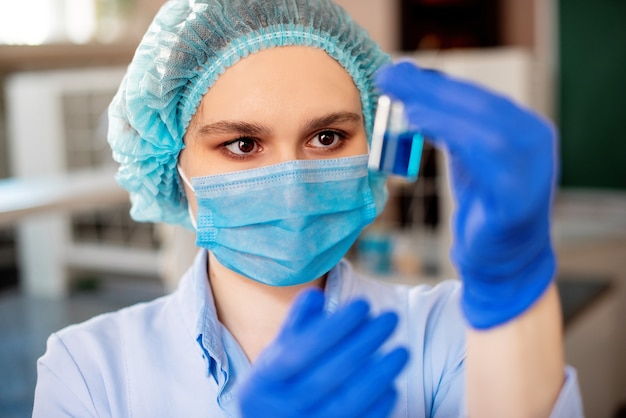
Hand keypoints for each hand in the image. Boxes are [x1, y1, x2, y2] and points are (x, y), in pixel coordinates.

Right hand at [237, 289, 408, 417]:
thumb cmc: (278, 381)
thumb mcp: (276, 352)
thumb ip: (296, 323)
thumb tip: (315, 294)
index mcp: (267, 378)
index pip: (302, 349)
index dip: (335, 327)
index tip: (364, 304)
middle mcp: (284, 406)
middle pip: (329, 374)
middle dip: (364, 343)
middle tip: (391, 318)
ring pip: (347, 402)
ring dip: (379, 375)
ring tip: (402, 350)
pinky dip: (378, 405)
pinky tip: (391, 384)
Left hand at [376, 61, 556, 328]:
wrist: (504, 263)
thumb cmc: (483, 207)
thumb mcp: (467, 158)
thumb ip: (450, 126)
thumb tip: (415, 90)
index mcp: (523, 128)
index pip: (476, 96)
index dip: (436, 83)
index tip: (397, 73)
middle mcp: (534, 140)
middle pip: (477, 104)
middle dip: (430, 89)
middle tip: (388, 76)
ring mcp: (532, 168)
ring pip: (483, 124)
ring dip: (438, 107)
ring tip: (401, 97)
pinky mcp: (517, 196)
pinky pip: (484, 156)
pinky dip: (450, 132)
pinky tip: (419, 122)